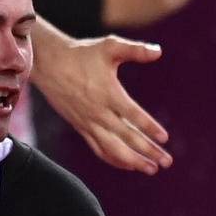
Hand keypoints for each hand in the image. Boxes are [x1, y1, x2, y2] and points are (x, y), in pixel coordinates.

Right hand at [32, 31, 171, 171]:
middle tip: (167, 162)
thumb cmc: (82, 53)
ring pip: (112, 149)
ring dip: (133, 161)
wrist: (48, 63)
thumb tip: (158, 52)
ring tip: (152, 169)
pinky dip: (114, 160)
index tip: (164, 138)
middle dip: (148, 151)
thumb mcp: (109, 46)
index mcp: (108, 92)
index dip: (149, 127)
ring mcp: (88, 122)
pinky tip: (130, 165)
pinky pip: (98, 149)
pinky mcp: (81, 127)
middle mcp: (98, 111)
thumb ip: (135, 50)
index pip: (132, 115)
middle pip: (126, 137)